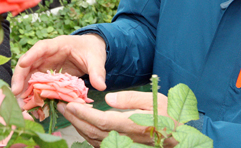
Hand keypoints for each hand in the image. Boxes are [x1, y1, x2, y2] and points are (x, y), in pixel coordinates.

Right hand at [11, 34, 107, 96]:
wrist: (91, 51)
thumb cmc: (91, 50)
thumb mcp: (96, 59)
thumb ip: (97, 71)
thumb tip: (100, 86)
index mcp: (58, 45)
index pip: (42, 47)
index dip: (31, 54)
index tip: (23, 63)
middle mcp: (47, 55)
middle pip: (28, 62)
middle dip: (20, 76)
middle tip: (16, 91)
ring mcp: (44, 65)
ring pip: (28, 75)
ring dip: (22, 88)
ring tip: (19, 103)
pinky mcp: (46, 76)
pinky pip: (35, 84)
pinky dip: (31, 94)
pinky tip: (29, 105)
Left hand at [58, 91, 177, 146]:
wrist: (178, 138)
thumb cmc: (169, 117)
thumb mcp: (154, 100)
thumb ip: (130, 99)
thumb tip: (108, 97)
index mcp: (132, 125)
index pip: (101, 121)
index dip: (84, 114)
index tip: (70, 104)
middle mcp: (125, 139)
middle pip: (93, 131)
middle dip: (75, 119)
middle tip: (62, 105)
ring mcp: (123, 146)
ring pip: (94, 139)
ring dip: (79, 127)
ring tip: (68, 114)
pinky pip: (100, 144)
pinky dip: (88, 135)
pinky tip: (82, 125)